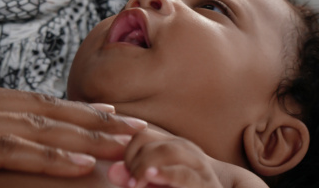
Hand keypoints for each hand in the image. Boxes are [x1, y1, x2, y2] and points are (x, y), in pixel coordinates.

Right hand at [0, 81, 148, 187]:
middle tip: (135, 123)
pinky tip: (83, 163)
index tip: (100, 116)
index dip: (62, 110)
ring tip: (128, 141)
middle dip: (88, 117)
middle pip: (36, 107)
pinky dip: (50, 154)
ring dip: (85, 133)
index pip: (17, 103)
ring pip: (32, 124)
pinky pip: (6, 149)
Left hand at [105, 127, 249, 187]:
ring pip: (169, 151)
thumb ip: (136, 177)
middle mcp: (188, 151)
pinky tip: (153, 176)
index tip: (127, 176)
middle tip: (131, 185)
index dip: (127, 153)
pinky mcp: (206, 185)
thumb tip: (112, 172)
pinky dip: (166, 175)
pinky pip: (185, 174)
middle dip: (135, 163)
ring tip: (137, 184)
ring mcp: (200, 167)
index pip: (141, 136)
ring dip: (146, 167)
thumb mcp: (158, 184)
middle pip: (152, 142)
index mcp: (173, 146)